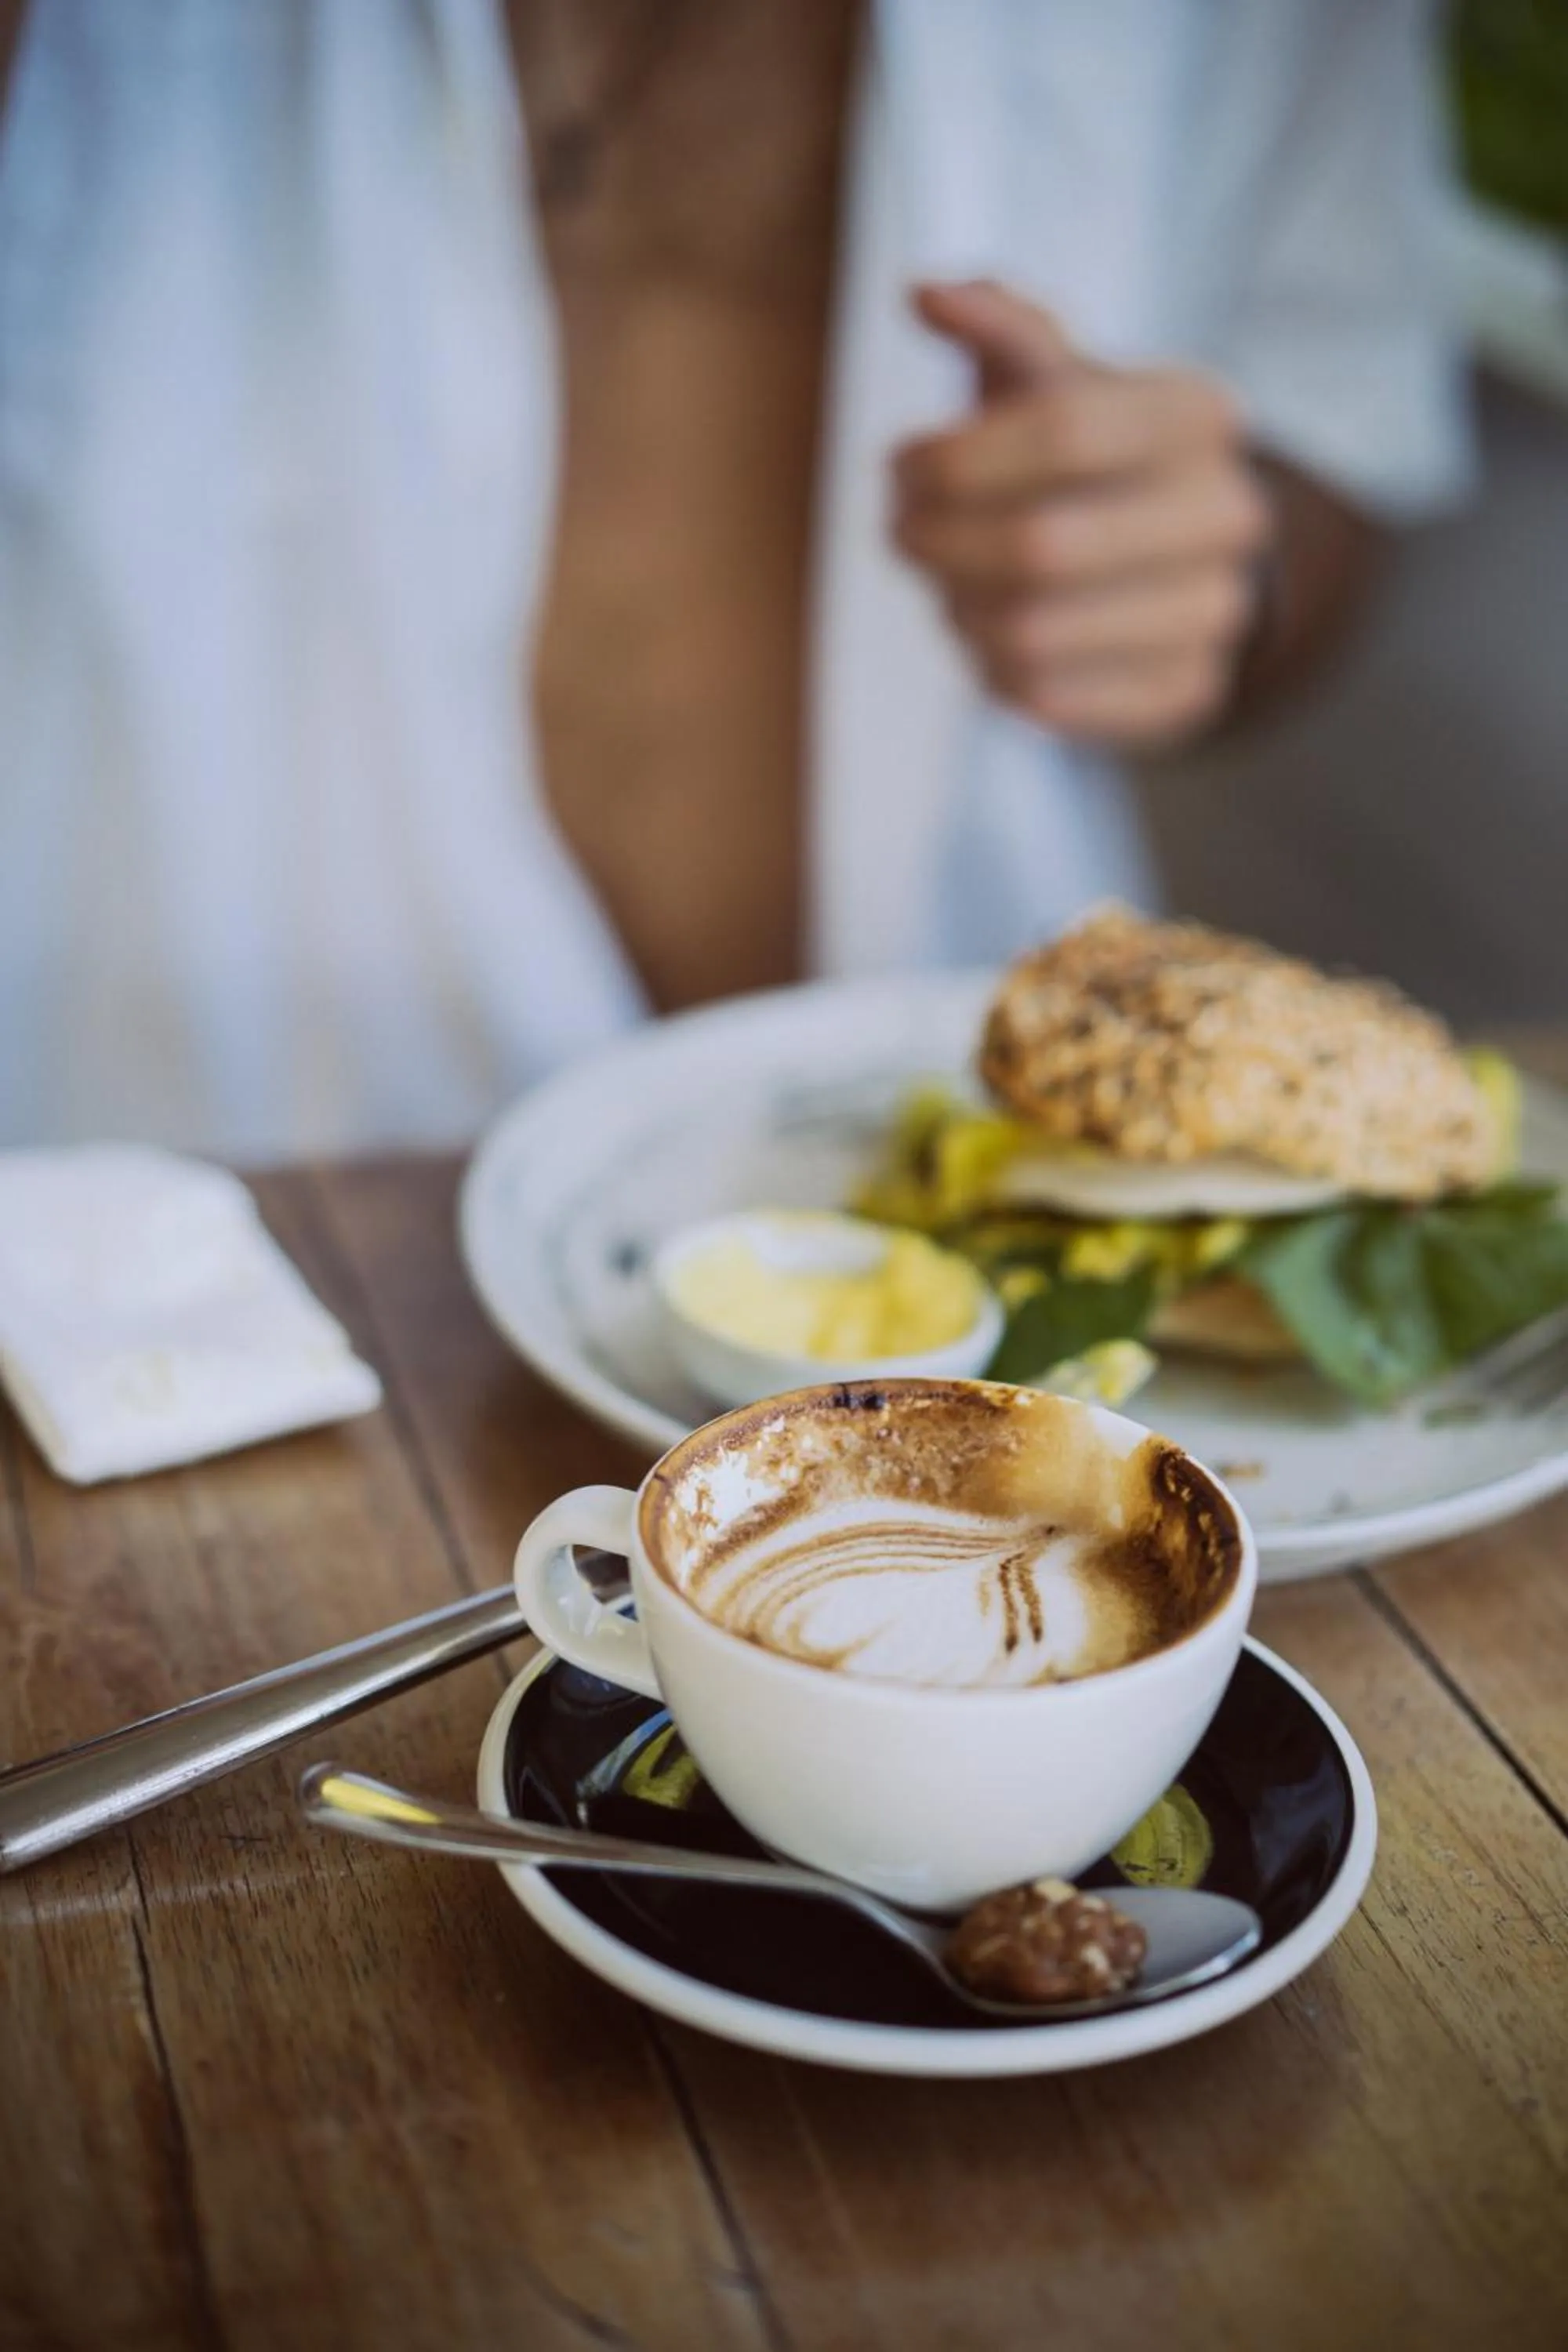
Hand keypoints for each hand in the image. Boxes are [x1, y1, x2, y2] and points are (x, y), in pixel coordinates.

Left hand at [892, 281, 1274, 749]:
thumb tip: (922, 291)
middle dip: (940, 544)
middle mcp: (1228, 514)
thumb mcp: (1056, 378)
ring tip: (947, 584)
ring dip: (958, 610)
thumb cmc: (1092, 457)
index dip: (959, 457)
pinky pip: (1046, 698)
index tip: (900, 466)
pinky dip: (991, 670)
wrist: (1181, 562)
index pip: (1066, 432)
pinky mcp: (1185, 693)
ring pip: (1033, 634)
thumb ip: (997, 329)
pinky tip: (988, 634)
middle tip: (901, 531)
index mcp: (1200, 415)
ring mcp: (1214, 614)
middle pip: (1041, 548)